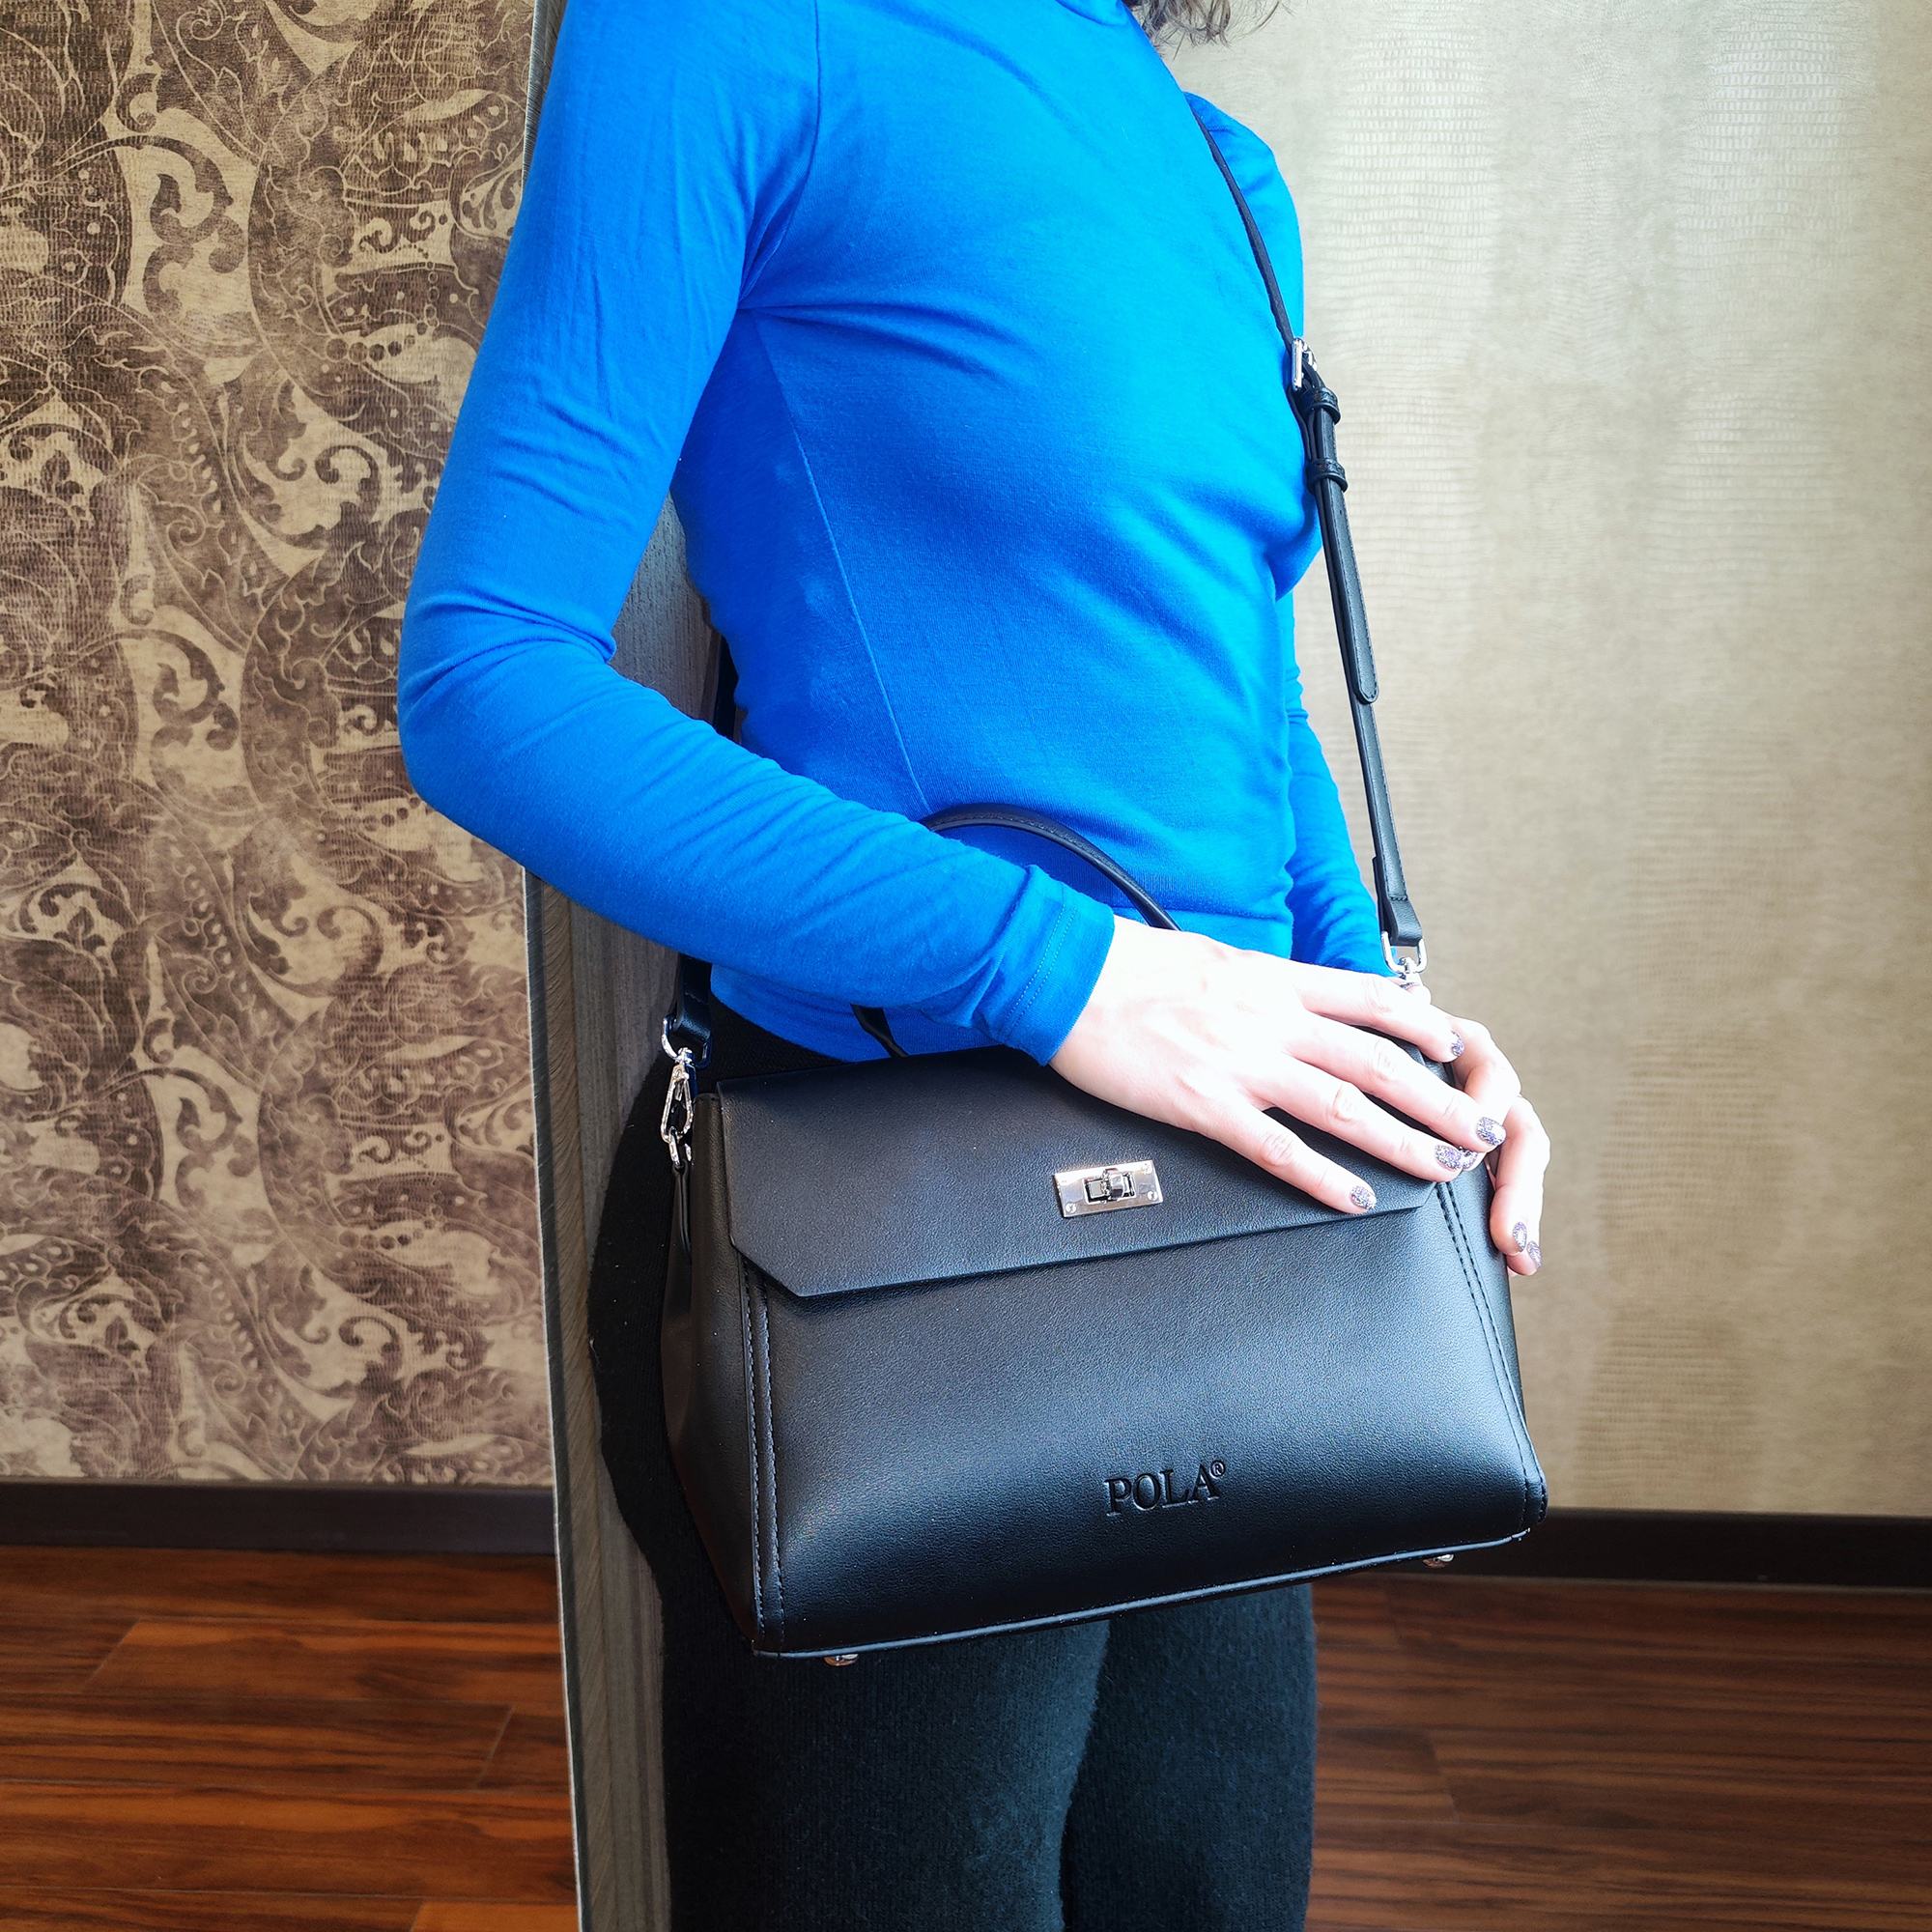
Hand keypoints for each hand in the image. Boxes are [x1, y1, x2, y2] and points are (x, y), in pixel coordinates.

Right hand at [1049, 916, 1548, 1274]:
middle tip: (1480, 1130)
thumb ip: (1260, 982)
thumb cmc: (1130, 966)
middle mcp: (1269, 1018)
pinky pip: (1276, 1147)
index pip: (1369, 999)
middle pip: (1376, 1061)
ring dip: (1402, 1140)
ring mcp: (1240, 1062)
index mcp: (1272, 979)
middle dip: (1437, 1099)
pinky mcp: (1203, 1102)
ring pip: (1343, 1105)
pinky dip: (1322, 1175)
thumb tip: (1289, 994)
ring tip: (1443, 1168)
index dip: (1422, 1025)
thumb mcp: (1213, 957)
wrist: (1067, 972)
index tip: (1458, 1046)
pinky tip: (1355, 1198)